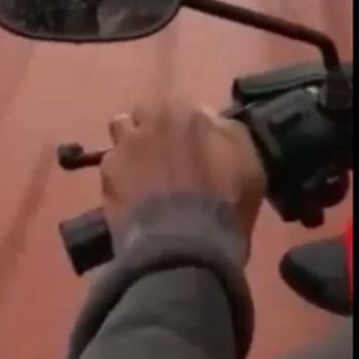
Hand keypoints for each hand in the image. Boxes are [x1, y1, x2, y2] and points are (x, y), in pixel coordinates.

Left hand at [101, 102, 265, 244]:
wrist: (183, 248)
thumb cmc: (226, 208)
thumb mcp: (250, 166)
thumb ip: (230, 134)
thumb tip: (213, 123)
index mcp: (193, 113)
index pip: (189, 110)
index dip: (192, 131)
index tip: (196, 149)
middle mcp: (157, 117)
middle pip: (152, 113)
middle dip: (157, 129)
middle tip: (167, 157)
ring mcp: (128, 140)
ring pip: (124, 126)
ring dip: (133, 140)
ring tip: (141, 167)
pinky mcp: (107, 165)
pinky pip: (111, 158)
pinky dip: (119, 170)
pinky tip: (129, 190)